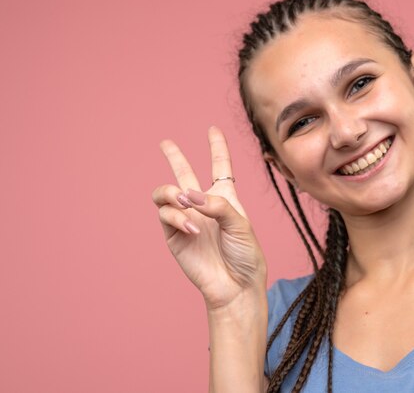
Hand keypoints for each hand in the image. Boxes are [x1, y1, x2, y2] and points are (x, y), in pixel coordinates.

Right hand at [152, 126, 265, 310]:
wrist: (235, 285)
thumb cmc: (245, 255)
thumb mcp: (241, 224)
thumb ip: (218, 205)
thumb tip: (190, 194)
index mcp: (225, 198)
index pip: (220, 166)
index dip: (217, 147)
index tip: (213, 129)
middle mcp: (203, 205)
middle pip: (185, 173)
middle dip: (174, 156)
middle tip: (165, 143)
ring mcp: (186, 219)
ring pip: (166, 192)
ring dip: (172, 192)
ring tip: (185, 201)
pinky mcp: (174, 235)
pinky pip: (165, 215)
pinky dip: (176, 217)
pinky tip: (192, 228)